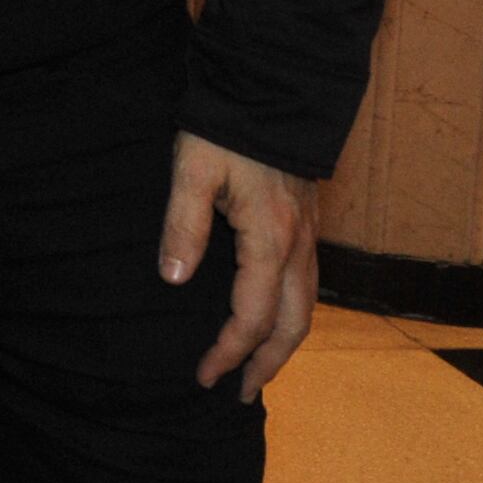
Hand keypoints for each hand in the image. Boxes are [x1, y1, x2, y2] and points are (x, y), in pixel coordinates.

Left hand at [160, 130, 318, 400]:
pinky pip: (308, 286)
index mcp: (270, 239)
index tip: (203, 375)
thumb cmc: (226, 128)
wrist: (272, 89)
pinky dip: (293, 316)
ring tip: (260, 370)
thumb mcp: (192, 169)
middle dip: (268, 365)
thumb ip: (183, 225)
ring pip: (307, 307)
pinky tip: (274, 321)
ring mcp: (309, 237)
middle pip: (292, 324)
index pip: (252, 316)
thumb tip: (173, 279)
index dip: (228, 351)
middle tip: (241, 394)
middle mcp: (299, 246)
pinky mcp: (308, 226)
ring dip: (285, 345)